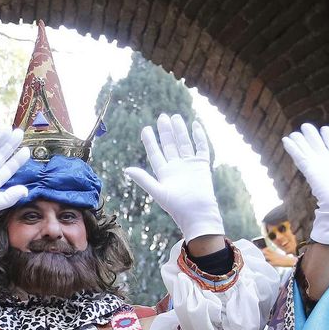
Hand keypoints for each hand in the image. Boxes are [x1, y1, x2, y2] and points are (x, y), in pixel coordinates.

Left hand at [126, 113, 224, 242]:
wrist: (198, 214)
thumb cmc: (177, 207)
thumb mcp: (158, 192)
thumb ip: (143, 179)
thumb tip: (126, 170)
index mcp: (164, 173)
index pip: (155, 153)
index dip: (150, 141)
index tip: (145, 129)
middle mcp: (176, 167)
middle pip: (170, 145)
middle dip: (166, 131)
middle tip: (162, 116)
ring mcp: (190, 165)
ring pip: (184, 143)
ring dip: (180, 131)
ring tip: (175, 116)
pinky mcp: (202, 166)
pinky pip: (201, 147)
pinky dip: (199, 136)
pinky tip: (195, 124)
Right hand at [281, 124, 328, 245]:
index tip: (325, 129)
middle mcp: (326, 164)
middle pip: (317, 146)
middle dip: (312, 136)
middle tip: (306, 126)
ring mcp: (317, 166)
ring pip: (306, 150)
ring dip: (300, 141)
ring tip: (293, 133)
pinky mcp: (309, 169)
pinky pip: (299, 156)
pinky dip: (292, 148)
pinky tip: (286, 140)